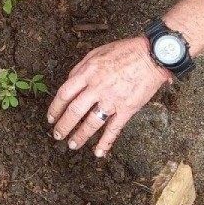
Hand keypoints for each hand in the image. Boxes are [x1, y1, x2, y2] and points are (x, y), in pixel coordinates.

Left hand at [48, 36, 170, 159]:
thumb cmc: (125, 51)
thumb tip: (70, 81)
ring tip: (72, 144)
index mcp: (88, 73)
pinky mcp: (127, 109)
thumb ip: (81, 68)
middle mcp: (97, 88)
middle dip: (64, 125)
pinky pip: (113, 129)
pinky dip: (105, 143)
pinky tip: (98, 153)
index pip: (65, 94)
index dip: (55, 108)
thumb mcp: (97, 53)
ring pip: (91, 123)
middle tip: (57, 135)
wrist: (152, 56)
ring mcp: (112, 100)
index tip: (50, 118)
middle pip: (74, 111)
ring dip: (80, 136)